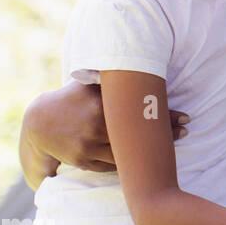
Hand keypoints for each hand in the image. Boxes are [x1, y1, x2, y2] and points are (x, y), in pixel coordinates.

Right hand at [19, 81, 187, 187]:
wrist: (38, 124)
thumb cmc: (72, 99)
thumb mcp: (88, 86)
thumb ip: (109, 79)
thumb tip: (140, 60)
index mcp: (98, 104)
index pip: (139, 111)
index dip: (165, 114)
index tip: (186, 116)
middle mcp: (93, 125)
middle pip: (138, 133)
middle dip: (165, 132)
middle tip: (187, 128)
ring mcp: (87, 145)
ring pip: (127, 152)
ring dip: (150, 150)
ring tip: (171, 143)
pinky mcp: (82, 161)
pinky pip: (112, 164)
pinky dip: (130, 161)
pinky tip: (147, 157)